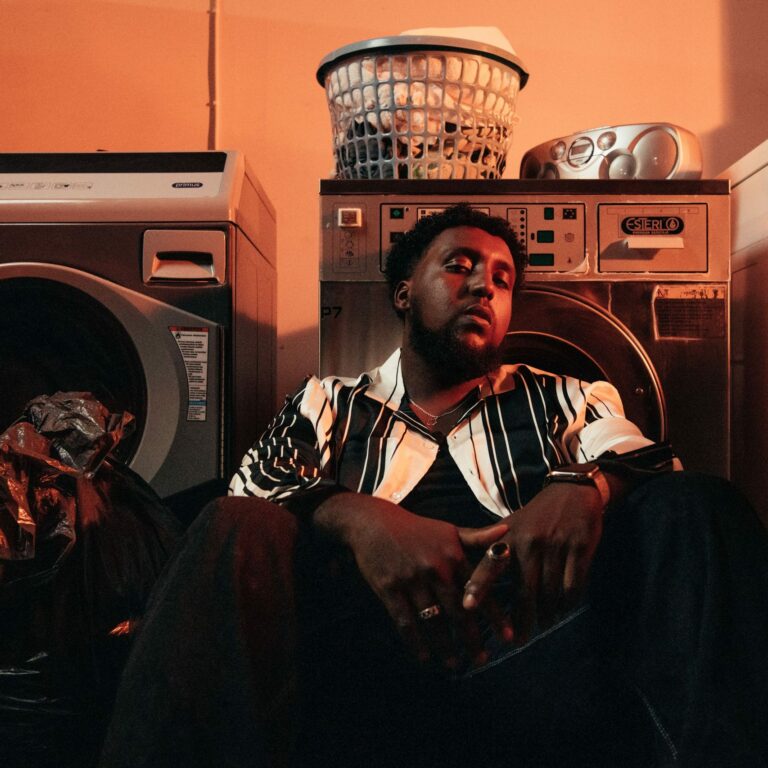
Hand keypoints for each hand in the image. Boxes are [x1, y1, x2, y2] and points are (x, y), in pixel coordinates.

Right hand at [315, 492, 506, 666]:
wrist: (373, 522)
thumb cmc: (415, 529)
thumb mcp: (448, 530)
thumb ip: (477, 537)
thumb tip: (507, 532)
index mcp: (453, 555)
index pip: (479, 589)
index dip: (495, 615)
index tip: (508, 636)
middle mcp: (436, 568)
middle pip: (458, 611)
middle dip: (472, 639)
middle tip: (482, 659)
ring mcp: (412, 579)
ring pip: (433, 621)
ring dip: (445, 646)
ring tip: (454, 664)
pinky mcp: (389, 588)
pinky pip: (405, 621)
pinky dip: (415, 642)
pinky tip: (424, 657)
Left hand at [463, 482, 603, 642]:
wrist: (572, 492)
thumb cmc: (535, 516)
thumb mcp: (509, 526)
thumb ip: (488, 549)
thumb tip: (467, 576)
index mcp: (508, 537)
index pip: (489, 565)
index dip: (478, 586)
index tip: (467, 607)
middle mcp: (529, 541)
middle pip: (525, 592)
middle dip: (522, 620)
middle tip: (519, 639)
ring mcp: (556, 544)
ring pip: (550, 594)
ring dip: (547, 614)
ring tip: (544, 623)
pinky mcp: (580, 547)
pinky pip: (573, 586)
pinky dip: (568, 602)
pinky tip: (563, 608)